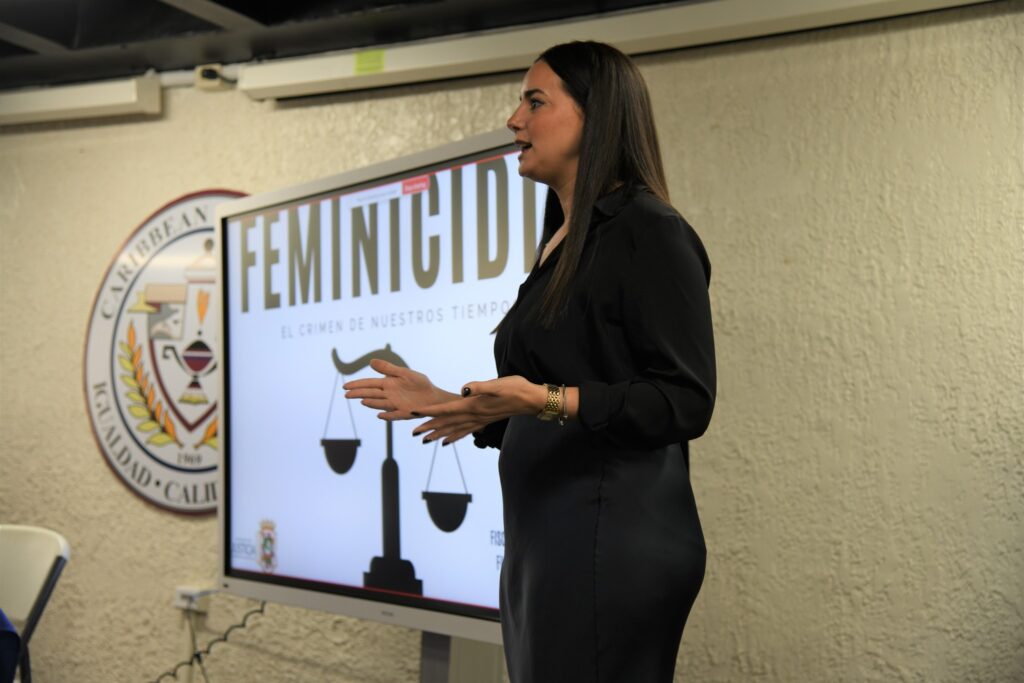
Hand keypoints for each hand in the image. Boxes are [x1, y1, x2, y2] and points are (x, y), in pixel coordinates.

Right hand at [342, 359, 456, 420]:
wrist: (434, 396)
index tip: (345, 386)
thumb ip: (388, 369)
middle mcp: (389, 395)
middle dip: (359, 394)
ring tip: (362, 401)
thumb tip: (370, 361)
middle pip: (371, 394)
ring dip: (372, 403)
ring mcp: (396, 405)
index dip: (357, 385)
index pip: (369, 384)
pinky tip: (380, 416)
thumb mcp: (404, 373)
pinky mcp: (405, 412)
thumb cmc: (420, 384)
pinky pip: (395, 415)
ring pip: (380, 404)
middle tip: (346, 395)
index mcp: (388, 384)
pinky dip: (387, 416)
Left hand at [410, 376, 545, 444]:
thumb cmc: (516, 388)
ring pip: (454, 430)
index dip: (428, 411)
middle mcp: (474, 416)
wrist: (531, 399)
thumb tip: (464, 389)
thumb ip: (480, 387)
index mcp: (474, 406)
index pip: (446, 410)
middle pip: (446, 423)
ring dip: (438, 434)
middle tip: (412, 432)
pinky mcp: (484, 421)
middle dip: (428, 427)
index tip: (413, 413)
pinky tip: (446, 441)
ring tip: (424, 439)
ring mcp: (479, 421)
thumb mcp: (498, 384)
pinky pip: (465, 432)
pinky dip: (453, 437)